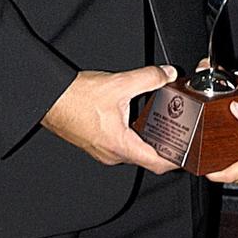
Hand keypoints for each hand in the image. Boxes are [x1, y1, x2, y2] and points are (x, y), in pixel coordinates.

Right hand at [41, 64, 180, 173]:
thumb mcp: (119, 83)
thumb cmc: (75, 98)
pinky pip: (120, 145)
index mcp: (121, 146)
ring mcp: (102, 151)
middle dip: (164, 148)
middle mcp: (112, 154)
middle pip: (146, 159)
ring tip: (161, 125)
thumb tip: (167, 74)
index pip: (157, 164)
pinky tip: (135, 119)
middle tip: (179, 134)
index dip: (176, 160)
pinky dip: (132, 136)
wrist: (49, 99)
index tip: (189, 153)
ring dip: (147, 141)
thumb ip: (148, 77)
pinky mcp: (95, 143)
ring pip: (132, 152)